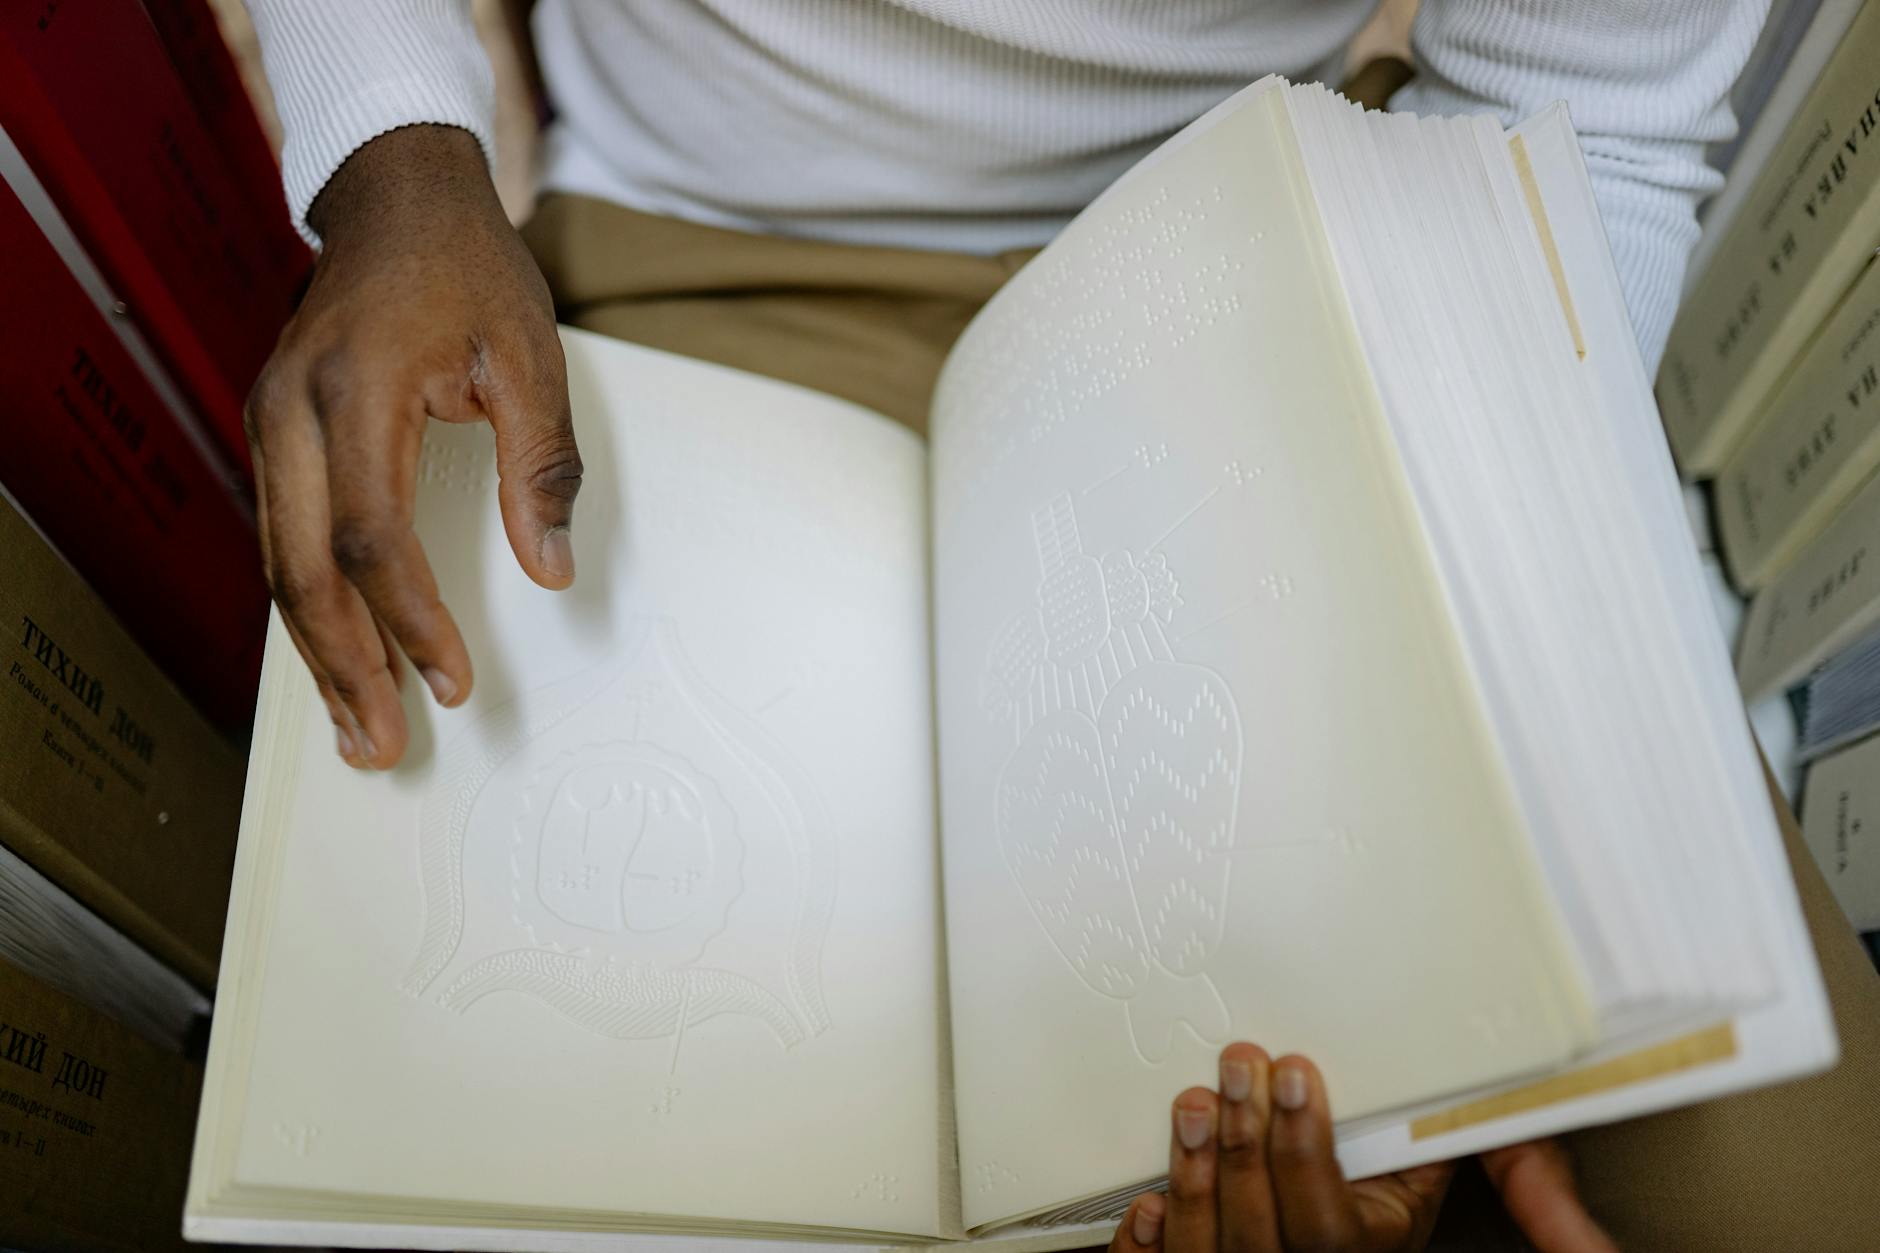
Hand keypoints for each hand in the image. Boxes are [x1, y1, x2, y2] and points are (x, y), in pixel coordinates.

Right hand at [245, 124, 580, 768]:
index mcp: (357, 391)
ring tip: (359, 728)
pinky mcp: (274, 435)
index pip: (370, 535)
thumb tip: (550, 570)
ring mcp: (270, 424)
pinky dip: (309, 608)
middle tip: (385, 744)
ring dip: (319, 654)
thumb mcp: (531, 354)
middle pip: (302, 570)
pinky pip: (280, 540)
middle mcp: (291, 413)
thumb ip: (540, 464)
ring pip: (279, 565)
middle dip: (346, 667)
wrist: (397, 198)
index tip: (452, 680)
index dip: (410, 619)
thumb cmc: (468, 270)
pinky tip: (338, 658)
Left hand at [1110, 1043, 1615, 1252]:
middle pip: (1260, 1228)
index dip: (1304, 1145)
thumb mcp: (1422, 1182)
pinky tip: (1147, 1200)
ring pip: (1207, 1250)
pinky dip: (1148, 1244)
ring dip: (1194, 1174)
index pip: (1326, 1222)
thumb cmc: (1376, 1212)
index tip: (1296, 1071)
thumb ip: (1435, 1139)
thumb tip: (1467, 1082)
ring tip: (1192, 1105)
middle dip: (1244, 1139)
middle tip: (1237, 1064)